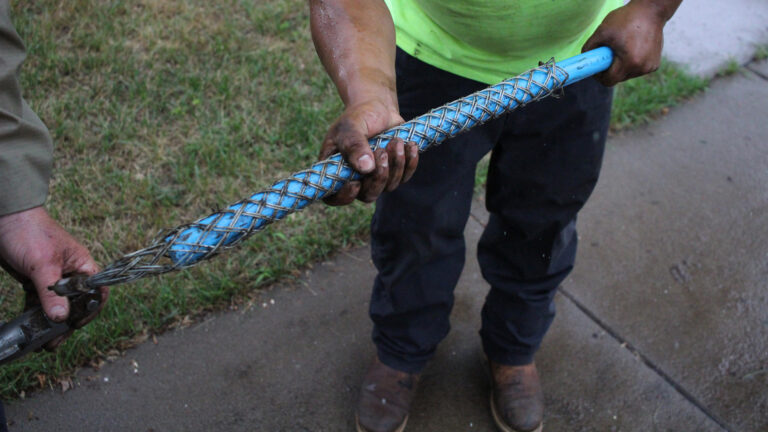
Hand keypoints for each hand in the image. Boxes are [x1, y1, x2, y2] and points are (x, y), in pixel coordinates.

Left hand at [0, 206, 106, 347]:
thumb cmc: (29, 233)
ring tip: (41, 343)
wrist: (2, 218)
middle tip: (54, 343)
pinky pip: (38, 303)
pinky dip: (35, 316)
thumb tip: (62, 319)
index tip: (75, 325)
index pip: (96, 292)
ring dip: (49, 324)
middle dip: (66, 324)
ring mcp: (52, 278)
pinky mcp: (34, 281)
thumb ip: (52, 293)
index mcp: (82, 265)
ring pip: (56, 307)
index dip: (90, 310)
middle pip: (76, 304)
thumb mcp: (42, 265)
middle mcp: (70, 273)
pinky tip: (30, 329)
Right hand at [319, 98, 418, 205]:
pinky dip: (409, 163)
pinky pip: (404, 177)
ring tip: (396, 141)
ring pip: (388, 187)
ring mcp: (375, 177)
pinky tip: (410, 145)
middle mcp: (355, 178)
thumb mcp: (351, 127)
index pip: (334, 197)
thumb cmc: (358, 117)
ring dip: (395, 165)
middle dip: (379, 176)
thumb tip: (366, 168)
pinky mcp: (394, 172)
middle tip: (382, 151)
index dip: (344, 197)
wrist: (378, 108)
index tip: (355, 183)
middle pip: (368, 195)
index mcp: (336, 170)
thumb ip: (355, 146)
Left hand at [583, 1, 671, 85]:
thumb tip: (583, 60)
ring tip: (622, 48)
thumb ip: (589, 48)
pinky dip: (632, 63)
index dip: (599, 76)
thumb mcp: (602, 31)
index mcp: (629, 62)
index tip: (597, 67)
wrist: (650, 11)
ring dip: (621, 66)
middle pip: (618, 79)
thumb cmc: (626, 19)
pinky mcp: (655, 64)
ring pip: (628, 75)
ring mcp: (650, 67)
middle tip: (608, 54)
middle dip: (610, 69)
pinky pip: (637, 69)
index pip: (609, 81)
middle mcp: (642, 68)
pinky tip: (633, 48)